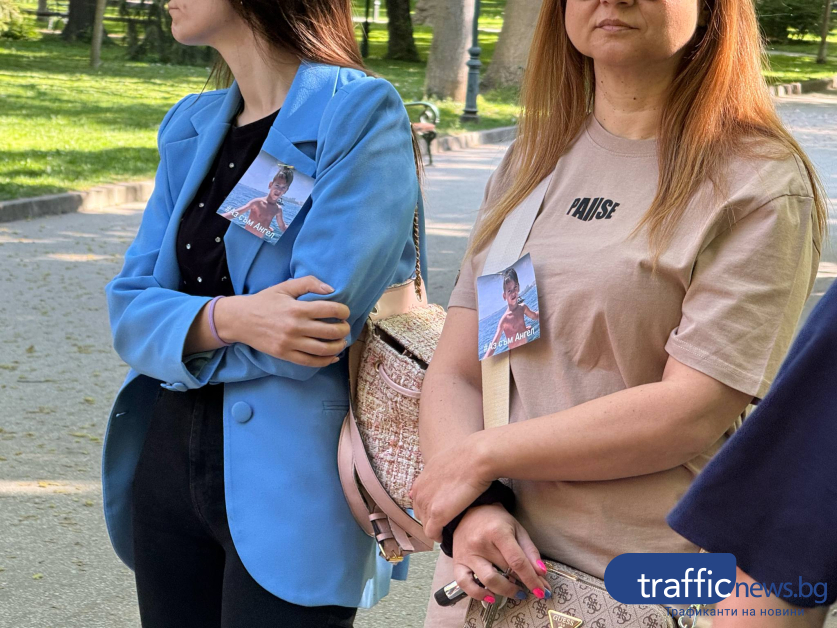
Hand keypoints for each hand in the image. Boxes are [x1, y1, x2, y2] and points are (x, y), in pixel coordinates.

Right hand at [216, 276, 350, 366]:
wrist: (240, 319)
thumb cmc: (265, 301)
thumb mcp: (285, 287)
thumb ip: (309, 283)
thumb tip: (331, 289)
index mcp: (297, 308)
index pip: (330, 310)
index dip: (343, 311)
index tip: (345, 312)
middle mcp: (295, 327)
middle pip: (330, 331)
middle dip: (344, 330)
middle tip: (345, 327)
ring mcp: (290, 343)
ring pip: (323, 349)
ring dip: (338, 346)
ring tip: (342, 342)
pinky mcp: (285, 354)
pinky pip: (310, 362)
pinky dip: (325, 361)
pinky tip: (333, 356)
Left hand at [410, 434, 492, 540]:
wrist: (476, 458)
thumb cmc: (467, 458)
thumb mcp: (444, 463)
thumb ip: (438, 474)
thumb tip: (445, 478)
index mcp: (420, 482)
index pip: (418, 503)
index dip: (430, 509)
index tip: (441, 512)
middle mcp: (420, 493)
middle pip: (421, 515)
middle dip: (431, 520)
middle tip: (445, 523)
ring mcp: (427, 504)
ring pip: (426, 525)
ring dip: (435, 529)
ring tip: (447, 530)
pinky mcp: (437, 515)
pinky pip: (432, 533)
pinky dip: (438, 537)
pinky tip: (446, 536)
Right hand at [451, 504, 549, 602]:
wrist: (470, 510)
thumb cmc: (497, 520)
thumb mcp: (517, 529)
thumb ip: (530, 551)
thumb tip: (541, 574)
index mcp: (497, 532)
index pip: (517, 561)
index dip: (531, 579)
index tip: (542, 591)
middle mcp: (480, 544)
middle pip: (505, 571)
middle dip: (523, 584)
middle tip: (532, 589)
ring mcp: (467, 554)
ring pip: (487, 581)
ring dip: (506, 591)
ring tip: (516, 591)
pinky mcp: (457, 562)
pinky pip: (464, 583)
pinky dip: (478, 594)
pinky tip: (491, 597)